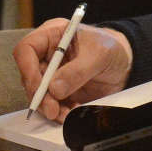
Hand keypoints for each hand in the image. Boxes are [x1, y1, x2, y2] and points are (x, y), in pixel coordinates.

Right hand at [13, 21, 132, 120]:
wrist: (124, 63)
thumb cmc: (111, 48)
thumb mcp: (99, 54)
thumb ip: (77, 70)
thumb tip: (54, 89)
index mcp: (52, 36)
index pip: (26, 49)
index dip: (27, 69)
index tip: (39, 87)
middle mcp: (48, 55)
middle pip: (29, 75)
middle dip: (40, 95)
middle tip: (52, 109)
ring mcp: (53, 74)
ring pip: (39, 93)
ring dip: (49, 107)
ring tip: (66, 114)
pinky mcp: (60, 91)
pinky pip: (52, 104)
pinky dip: (59, 112)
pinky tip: (72, 112)